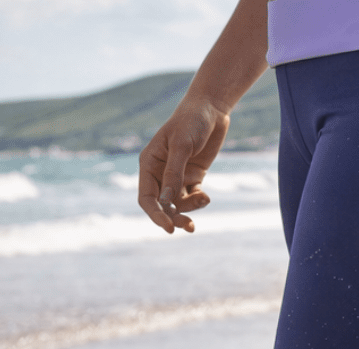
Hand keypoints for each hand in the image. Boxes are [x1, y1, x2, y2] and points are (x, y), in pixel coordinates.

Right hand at [138, 97, 230, 233]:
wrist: (211, 109)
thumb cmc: (192, 122)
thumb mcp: (182, 146)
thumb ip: (174, 174)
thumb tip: (166, 201)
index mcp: (149, 164)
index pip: (147, 197)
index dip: (155, 215)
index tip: (169, 228)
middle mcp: (160, 173)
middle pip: (162, 205)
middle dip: (174, 217)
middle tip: (188, 227)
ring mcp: (177, 176)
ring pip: (179, 204)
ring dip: (190, 209)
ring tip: (203, 200)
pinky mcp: (193, 177)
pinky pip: (193, 197)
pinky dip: (199, 201)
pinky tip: (206, 197)